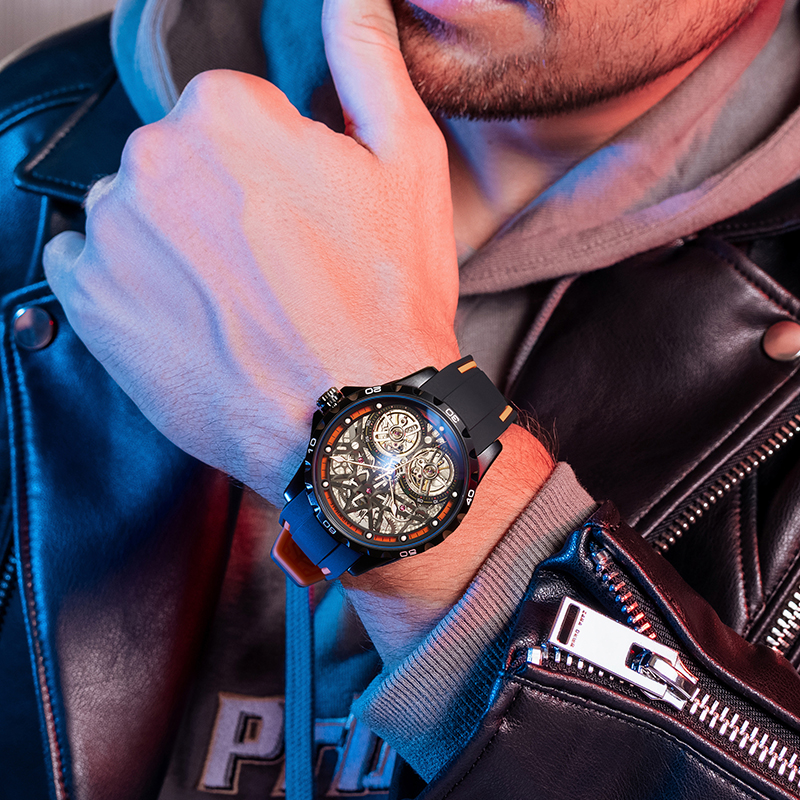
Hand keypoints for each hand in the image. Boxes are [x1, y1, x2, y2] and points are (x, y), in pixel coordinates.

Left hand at [43, 0, 459, 505]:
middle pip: (178, 157)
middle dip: (220, 198)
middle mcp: (153, 161)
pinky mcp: (92, 304)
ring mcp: (114, 236)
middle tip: (277, 266)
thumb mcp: (407, 165)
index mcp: (225, 115)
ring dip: (176, 240)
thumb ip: (366, 62)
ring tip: (239, 299)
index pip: (228, 111)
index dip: (272, 166)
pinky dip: (128, 280)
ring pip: (137, 209)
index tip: (298, 218)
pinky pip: (90, 262)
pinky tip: (188, 313)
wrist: (351, 421)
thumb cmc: (386, 302)